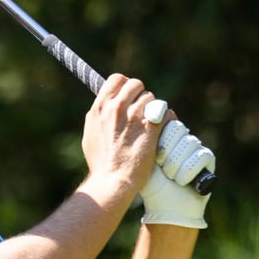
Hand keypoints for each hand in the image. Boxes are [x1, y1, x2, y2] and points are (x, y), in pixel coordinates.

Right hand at [81, 75, 162, 201]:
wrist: (113, 179)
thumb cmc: (100, 163)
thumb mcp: (90, 135)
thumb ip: (98, 118)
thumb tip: (103, 110)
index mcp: (100, 107)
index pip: (117, 79)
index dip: (125, 85)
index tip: (129, 95)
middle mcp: (116, 107)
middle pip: (136, 85)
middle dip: (141, 95)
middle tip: (142, 109)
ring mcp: (134, 116)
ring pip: (151, 99)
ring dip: (153, 109)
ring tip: (151, 123)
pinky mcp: (151, 127)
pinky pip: (165, 112)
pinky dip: (167, 119)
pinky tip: (164, 128)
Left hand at [140, 120, 215, 228]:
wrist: (166, 208)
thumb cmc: (151, 185)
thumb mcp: (143, 158)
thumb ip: (145, 136)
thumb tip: (149, 112)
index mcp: (164, 134)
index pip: (166, 119)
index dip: (159, 139)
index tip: (153, 157)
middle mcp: (180, 137)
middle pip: (178, 128)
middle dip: (167, 152)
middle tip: (161, 168)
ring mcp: (195, 146)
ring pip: (189, 142)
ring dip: (175, 165)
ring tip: (170, 178)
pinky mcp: (207, 159)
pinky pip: (201, 155)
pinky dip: (187, 171)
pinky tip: (181, 182)